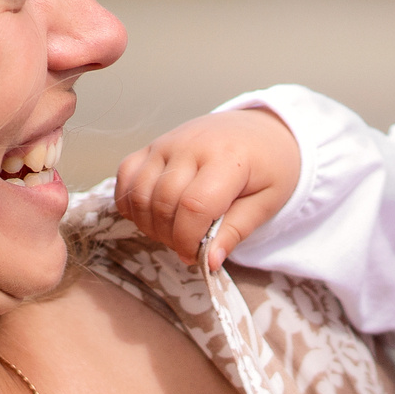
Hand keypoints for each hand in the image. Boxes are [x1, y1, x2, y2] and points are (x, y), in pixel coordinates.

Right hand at [115, 108, 300, 269]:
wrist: (259, 131)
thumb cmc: (269, 167)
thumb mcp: (266, 202)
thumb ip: (236, 231)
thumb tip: (209, 262)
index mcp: (228, 158)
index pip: (194, 206)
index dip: (189, 239)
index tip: (197, 256)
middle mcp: (191, 145)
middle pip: (163, 203)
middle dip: (171, 237)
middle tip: (189, 247)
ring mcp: (167, 142)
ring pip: (139, 193)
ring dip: (150, 224)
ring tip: (173, 232)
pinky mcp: (152, 145)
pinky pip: (125, 176)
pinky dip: (131, 203)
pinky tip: (153, 215)